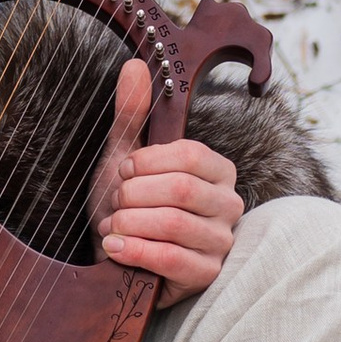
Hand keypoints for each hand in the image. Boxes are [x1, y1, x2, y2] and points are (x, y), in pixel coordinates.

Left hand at [98, 90, 242, 306]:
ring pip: (175, 224)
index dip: (148, 161)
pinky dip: (134, 250)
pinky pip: (172, 259)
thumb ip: (131, 114)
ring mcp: (221, 242)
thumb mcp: (125, 156)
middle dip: (134, 194)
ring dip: (130, 222)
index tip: (123, 168)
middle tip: (115, 201)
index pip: (191, 155)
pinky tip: (114, 245)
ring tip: (112, 224)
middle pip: (182, 189)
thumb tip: (134, 66)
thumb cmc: (128, 204)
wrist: (117, 255)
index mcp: (218, 171)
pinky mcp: (206, 275)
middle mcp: (228, 204)